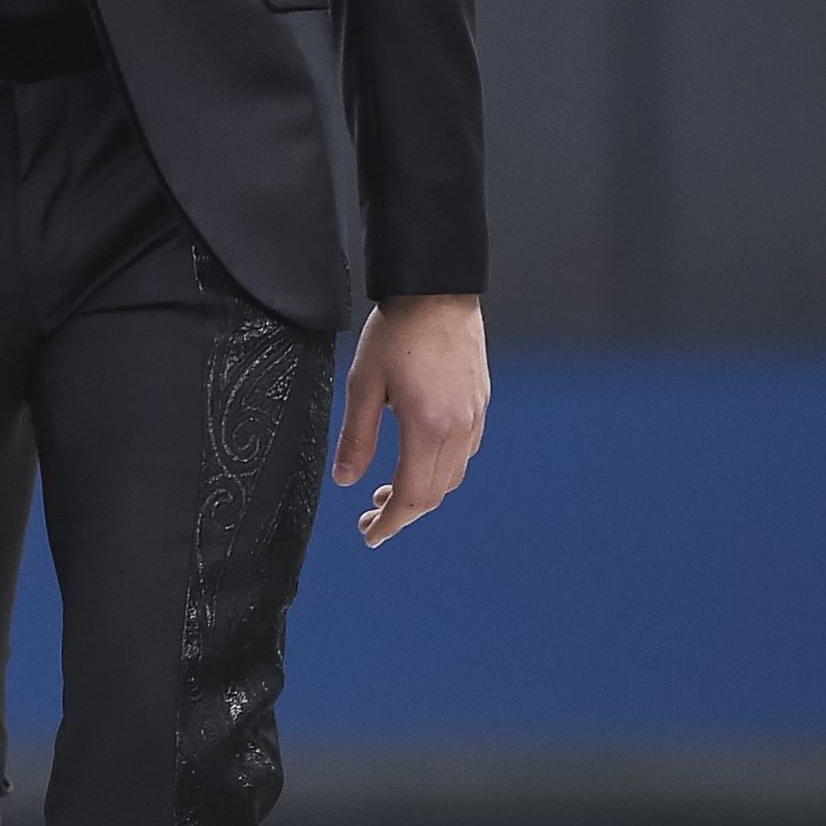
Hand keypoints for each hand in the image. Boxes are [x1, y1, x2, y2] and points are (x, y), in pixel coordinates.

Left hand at [331, 294, 487, 548]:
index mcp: (429, 427)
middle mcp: (459, 429)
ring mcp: (474, 417)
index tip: (370, 534)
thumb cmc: (399, 330)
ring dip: (420, 492)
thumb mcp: (363, 383)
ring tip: (386, 491)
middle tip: (370, 517)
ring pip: (451, 477)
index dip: (391, 522)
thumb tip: (346, 480)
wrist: (438, 291)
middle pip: (434, 494)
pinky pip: (463, 454)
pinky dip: (438, 469)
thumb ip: (356, 436)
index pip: (413, 496)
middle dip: (401, 513)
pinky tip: (416, 460)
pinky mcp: (479, 405)